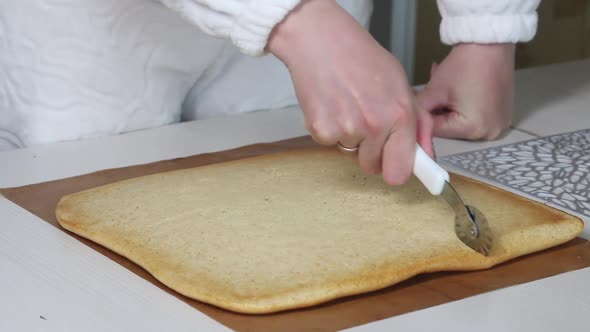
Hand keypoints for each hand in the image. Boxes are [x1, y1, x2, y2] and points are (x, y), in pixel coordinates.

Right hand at [268, 0, 422, 184]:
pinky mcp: (321, 130)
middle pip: (372, 166)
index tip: (394, 170)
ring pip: (350, 151)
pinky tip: (330, 104)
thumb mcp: (400, 84)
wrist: (321, 40)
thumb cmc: (361, 57)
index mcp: (400, 115)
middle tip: (364, 121)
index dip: (396, 171)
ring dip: (348, 136)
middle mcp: (375, 126)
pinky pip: (328, 142)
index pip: (401, 169)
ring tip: (346, 103)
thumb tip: (425, 155)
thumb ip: (418, 123)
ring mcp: (346, 130)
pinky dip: (328, 129)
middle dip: (369, 151)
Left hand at [415, 43, 515, 141]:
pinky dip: (464, 103)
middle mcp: (489, 132)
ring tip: (445, 88)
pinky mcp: (502, 113)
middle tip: (431, 93)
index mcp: (473, 128)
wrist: (491, 42)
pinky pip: (476, 113)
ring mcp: (498, 123)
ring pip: (462, 120)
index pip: (437, 130)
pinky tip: (458, 88)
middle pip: (451, 127)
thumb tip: (412, 120)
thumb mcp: (434, 90)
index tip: (418, 106)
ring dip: (450, 106)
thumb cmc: (465, 65)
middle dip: (438, 111)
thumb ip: (419, 110)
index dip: (424, 117)